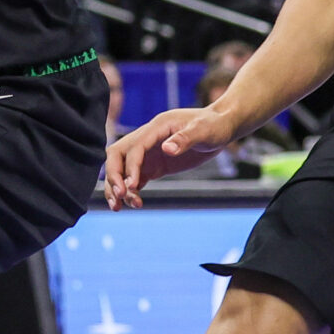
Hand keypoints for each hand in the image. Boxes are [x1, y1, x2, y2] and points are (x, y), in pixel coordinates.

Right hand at [104, 105, 235, 209]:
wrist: (220, 128)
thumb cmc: (213, 125)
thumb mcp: (203, 130)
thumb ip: (185, 139)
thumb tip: (167, 149)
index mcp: (156, 127)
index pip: (135, 147)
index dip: (130, 166)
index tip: (131, 186)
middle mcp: (147, 139)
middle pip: (117, 156)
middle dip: (114, 176)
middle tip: (120, 196)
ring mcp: (148, 154)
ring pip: (122, 170)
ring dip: (117, 187)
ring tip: (119, 207)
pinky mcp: (153, 166)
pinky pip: (136, 179)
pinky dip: (131, 191)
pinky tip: (135, 204)